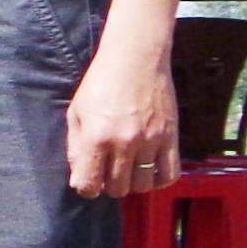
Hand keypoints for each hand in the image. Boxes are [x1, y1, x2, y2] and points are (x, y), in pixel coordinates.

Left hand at [67, 44, 179, 200]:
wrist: (136, 59)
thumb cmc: (101, 83)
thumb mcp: (76, 113)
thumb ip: (75, 147)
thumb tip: (79, 177)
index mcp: (96, 137)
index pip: (89, 184)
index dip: (86, 187)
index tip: (88, 179)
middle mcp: (124, 143)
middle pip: (117, 189)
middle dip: (108, 185)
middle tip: (107, 171)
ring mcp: (151, 141)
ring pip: (142, 185)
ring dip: (133, 183)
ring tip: (128, 170)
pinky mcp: (171, 137)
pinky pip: (169, 174)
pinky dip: (159, 180)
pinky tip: (149, 171)